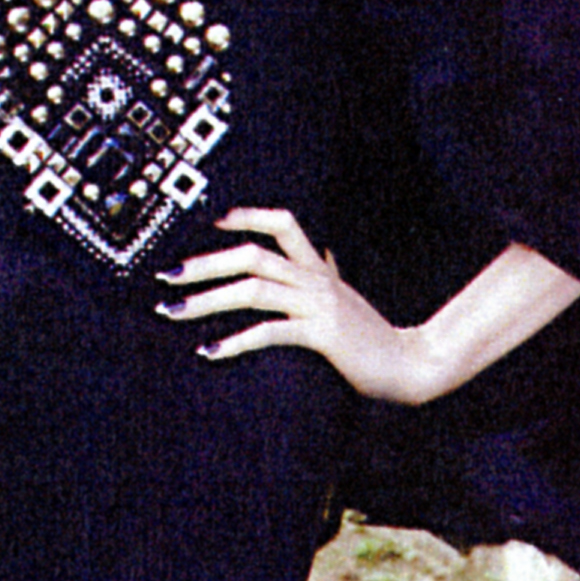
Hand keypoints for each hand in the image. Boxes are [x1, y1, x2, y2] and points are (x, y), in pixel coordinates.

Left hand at [156, 207, 438, 403]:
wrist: (411, 364)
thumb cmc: (373, 338)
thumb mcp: (346, 299)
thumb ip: (328, 277)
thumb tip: (321, 254)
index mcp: (318, 269)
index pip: (282, 223)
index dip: (247, 216)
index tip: (212, 221)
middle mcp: (315, 280)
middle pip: (252, 255)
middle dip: (205, 263)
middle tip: (168, 276)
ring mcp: (318, 305)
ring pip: (253, 289)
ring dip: (207, 300)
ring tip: (175, 311)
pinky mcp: (321, 335)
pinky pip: (269, 331)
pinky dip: (234, 341)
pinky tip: (209, 351)